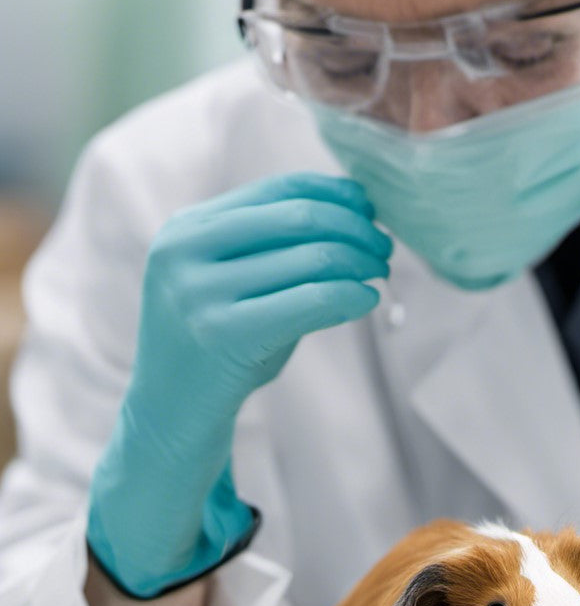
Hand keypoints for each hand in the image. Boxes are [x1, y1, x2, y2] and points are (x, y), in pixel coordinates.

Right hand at [87, 172, 391, 597]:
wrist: (169, 417)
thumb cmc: (217, 348)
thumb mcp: (234, 283)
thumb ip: (276, 247)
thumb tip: (355, 209)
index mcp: (187, 228)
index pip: (278, 188)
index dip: (334, 194)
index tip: (368, 209)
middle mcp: (186, 251)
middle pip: (299, 218)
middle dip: (355, 229)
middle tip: (383, 248)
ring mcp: (200, 292)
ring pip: (312, 258)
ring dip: (360, 263)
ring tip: (379, 275)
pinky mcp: (223, 334)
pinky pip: (311, 301)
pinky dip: (351, 296)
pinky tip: (368, 301)